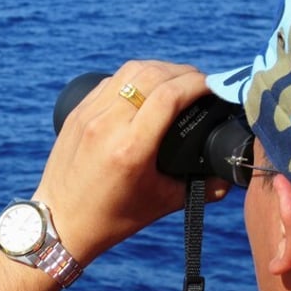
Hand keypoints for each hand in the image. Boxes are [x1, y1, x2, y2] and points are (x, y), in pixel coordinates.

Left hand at [32, 60, 229, 264]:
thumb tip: (231, 176)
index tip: (216, 86)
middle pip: (152, 75)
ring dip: (160, 69)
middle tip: (202, 83)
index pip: (169, 95)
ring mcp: (89, 114)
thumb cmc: (112, 218)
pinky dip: (135, 77)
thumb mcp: (162, 204)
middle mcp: (107, 125)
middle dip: (184, 72)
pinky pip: (111, 81)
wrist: (60, 222)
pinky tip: (148, 86)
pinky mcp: (77, 112)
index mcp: (130, 148)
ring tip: (178, 80)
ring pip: (130, 71)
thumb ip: (201, 188)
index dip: (198, 83)